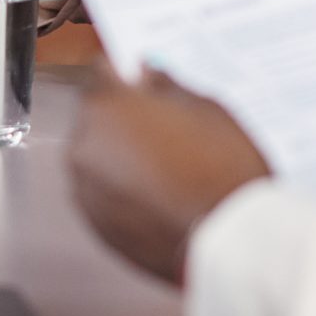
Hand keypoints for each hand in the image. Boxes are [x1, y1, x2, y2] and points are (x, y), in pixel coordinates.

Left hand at [67, 71, 271, 285]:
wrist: (231, 242)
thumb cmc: (222, 169)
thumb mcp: (206, 107)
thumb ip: (167, 85)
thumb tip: (147, 73)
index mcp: (106, 107)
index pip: (103, 73)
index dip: (126, 75)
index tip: (145, 83)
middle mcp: (84, 146)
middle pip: (98, 118)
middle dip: (125, 118)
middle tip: (166, 128)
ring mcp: (86, 191)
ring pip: (99, 158)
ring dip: (122, 156)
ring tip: (168, 166)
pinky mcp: (97, 226)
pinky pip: (105, 194)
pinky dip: (124, 190)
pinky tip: (161, 193)